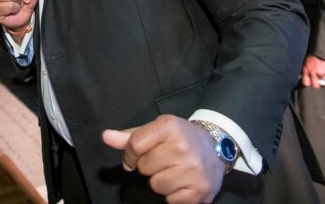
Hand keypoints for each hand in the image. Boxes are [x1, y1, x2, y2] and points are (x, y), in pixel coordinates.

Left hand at [102, 115, 224, 203]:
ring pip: (156, 185)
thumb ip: (131, 136)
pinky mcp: (200, 192)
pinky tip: (183, 182)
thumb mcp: (158, 130)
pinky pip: (170, 200)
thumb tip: (105, 137)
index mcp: (170, 128)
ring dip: (161, 181)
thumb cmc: (182, 138)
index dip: (130, 154)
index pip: (135, 145)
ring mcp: (193, 171)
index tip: (135, 156)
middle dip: (150, 166)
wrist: (219, 148)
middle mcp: (183, 148)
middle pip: (144, 167)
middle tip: (166, 160)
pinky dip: (174, 195)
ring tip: (175, 171)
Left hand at [301, 55, 324, 87]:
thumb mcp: (306, 61)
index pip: (306, 83)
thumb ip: (306, 69)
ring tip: (324, 68)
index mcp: (306, 69)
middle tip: (319, 80)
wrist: (323, 48)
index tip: (310, 83)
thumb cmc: (314, 54)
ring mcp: (322, 72)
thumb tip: (302, 76)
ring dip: (324, 75)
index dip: (308, 84)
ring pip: (324, 79)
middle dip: (317, 84)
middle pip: (315, 86)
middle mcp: (313, 72)